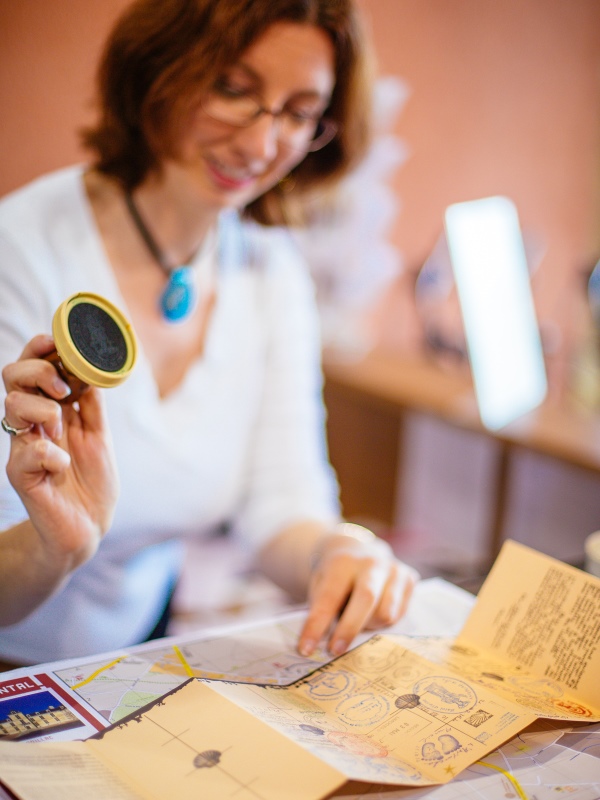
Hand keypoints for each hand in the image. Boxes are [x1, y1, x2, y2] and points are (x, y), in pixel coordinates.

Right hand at [2, 334, 118, 569]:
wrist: (89, 526)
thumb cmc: (91, 481)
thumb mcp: (98, 435)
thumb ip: (92, 404)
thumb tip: (93, 369)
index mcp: (49, 410)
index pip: (32, 370)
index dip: (37, 350)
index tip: (53, 341)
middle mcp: (31, 425)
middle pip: (12, 377)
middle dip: (37, 372)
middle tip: (63, 391)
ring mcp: (24, 448)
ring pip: (12, 407)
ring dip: (44, 410)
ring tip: (62, 430)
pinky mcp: (23, 475)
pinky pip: (27, 453)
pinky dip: (51, 455)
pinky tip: (63, 466)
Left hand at [298, 525, 418, 656]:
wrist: (356, 549)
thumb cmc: (334, 576)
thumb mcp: (320, 584)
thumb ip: (320, 609)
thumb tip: (316, 645)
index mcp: (343, 562)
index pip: (329, 598)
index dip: (317, 626)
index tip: (305, 649)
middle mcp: (371, 562)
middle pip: (366, 600)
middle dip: (349, 629)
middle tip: (335, 651)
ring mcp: (393, 569)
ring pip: (386, 613)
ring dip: (369, 627)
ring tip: (356, 622)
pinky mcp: (409, 578)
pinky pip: (398, 614)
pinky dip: (382, 622)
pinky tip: (372, 613)